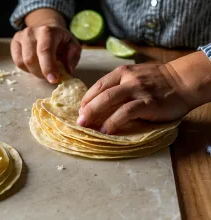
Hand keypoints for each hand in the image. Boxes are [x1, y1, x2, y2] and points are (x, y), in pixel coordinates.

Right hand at [11, 25, 80, 82]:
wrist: (47, 30)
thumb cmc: (61, 41)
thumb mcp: (73, 46)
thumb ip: (72, 57)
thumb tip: (67, 70)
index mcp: (48, 31)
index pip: (45, 50)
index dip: (48, 67)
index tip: (53, 79)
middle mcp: (32, 32)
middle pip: (31, 59)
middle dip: (42, 73)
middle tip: (51, 76)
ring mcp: (21, 36)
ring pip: (24, 62)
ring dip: (35, 72)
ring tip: (43, 70)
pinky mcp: (14, 43)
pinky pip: (18, 62)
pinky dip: (27, 69)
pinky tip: (35, 66)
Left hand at [77, 51, 210, 133]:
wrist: (184, 80)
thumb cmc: (159, 80)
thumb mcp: (136, 75)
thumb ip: (120, 85)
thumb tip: (102, 101)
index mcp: (122, 72)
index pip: (98, 85)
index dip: (87, 99)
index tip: (81, 110)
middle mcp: (127, 79)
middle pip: (100, 93)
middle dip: (86, 108)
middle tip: (79, 121)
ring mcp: (137, 90)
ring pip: (109, 100)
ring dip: (94, 114)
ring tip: (87, 126)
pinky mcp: (147, 102)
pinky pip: (125, 112)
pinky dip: (113, 122)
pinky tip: (106, 130)